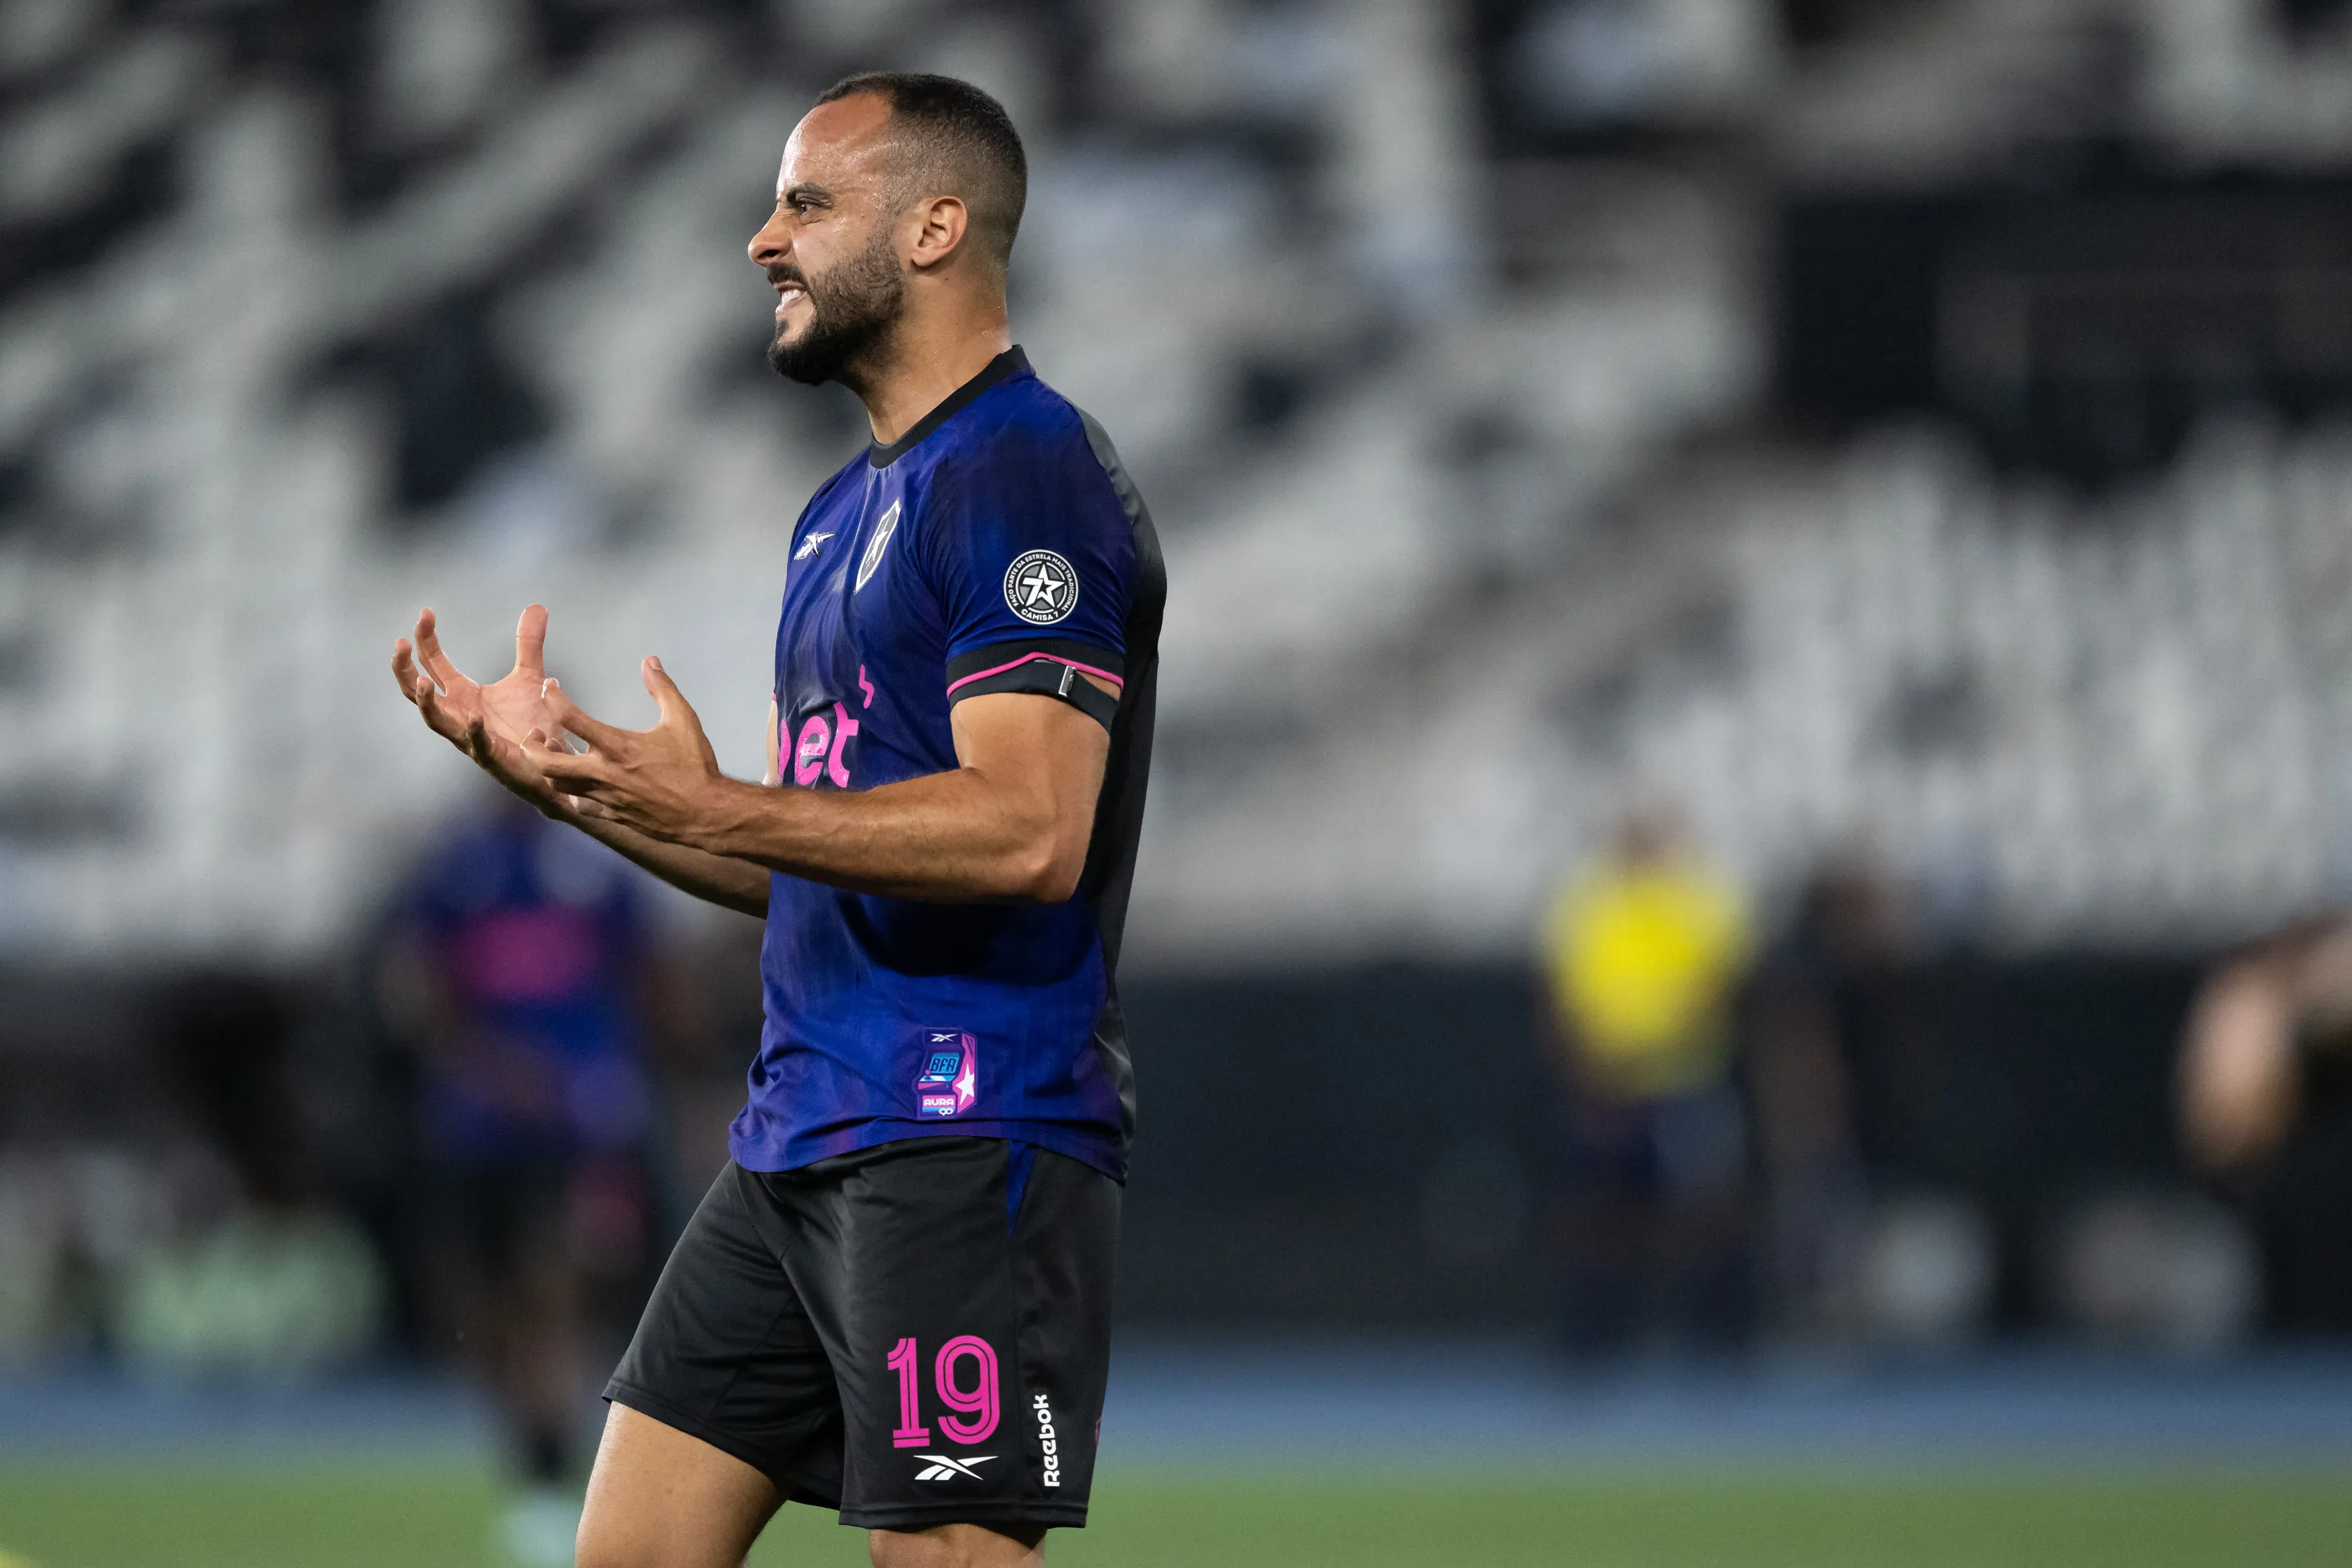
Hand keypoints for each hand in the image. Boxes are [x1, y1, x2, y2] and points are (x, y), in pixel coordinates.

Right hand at [392, 604, 568, 813]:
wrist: (555, 765)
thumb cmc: (534, 724)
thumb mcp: (530, 678)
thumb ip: (528, 644)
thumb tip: (536, 606)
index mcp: (464, 695)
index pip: (433, 663)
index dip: (425, 639)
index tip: (424, 612)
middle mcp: (460, 715)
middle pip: (419, 692)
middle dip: (405, 669)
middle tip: (399, 644)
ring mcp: (472, 738)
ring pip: (436, 722)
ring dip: (427, 703)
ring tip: (423, 682)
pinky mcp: (494, 758)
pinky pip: (479, 746)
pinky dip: (475, 731)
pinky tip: (476, 717)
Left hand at [534, 656, 727, 843]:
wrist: (705, 814)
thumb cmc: (695, 766)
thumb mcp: (683, 720)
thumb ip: (662, 688)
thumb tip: (650, 661)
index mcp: (617, 745)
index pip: (569, 717)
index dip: (552, 696)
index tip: (550, 687)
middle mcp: (603, 772)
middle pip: (545, 761)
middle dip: (531, 746)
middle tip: (535, 734)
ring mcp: (604, 796)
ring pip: (557, 784)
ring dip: (549, 768)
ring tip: (554, 755)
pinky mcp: (610, 813)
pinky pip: (578, 804)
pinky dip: (572, 791)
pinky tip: (579, 782)